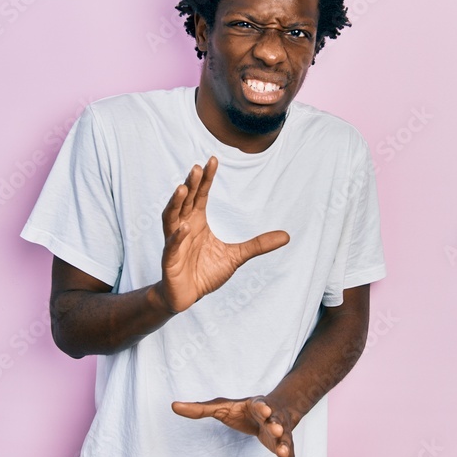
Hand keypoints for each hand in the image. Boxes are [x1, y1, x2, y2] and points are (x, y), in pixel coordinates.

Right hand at [156, 156, 288, 312]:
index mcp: (197, 222)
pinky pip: (172, 246)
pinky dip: (177, 237)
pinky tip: (184, 228)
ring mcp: (174, 243)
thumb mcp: (237, 257)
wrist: (187, 296)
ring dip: (176, 203)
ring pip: (171, 218)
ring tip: (183, 188)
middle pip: (185, 201)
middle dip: (191, 184)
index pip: (201, 195)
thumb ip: (258, 245)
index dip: (206, 179)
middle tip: (196, 168)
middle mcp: (183, 227)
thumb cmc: (206, 272)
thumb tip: (287, 236)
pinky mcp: (170, 261)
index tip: (212, 160)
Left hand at [171, 396, 295, 456]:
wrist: (272, 410)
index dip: (262, 407)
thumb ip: (200, 409)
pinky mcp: (284, 446)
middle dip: (276, 425)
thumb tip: (173, 406)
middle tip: (276, 429)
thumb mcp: (222, 407)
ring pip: (285, 440)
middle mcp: (272, 418)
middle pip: (276, 421)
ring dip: (284, 446)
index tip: (263, 409)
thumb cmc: (244, 410)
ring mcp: (280, 432)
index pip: (260, 404)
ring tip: (281, 454)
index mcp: (257, 405)